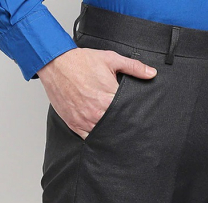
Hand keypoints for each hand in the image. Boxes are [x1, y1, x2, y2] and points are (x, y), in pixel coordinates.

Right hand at [38, 48, 156, 138]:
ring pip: (103, 136)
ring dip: (110, 135)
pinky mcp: (74, 124)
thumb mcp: (111, 59)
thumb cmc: (81, 61)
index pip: (127, 115)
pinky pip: (88, 138)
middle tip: (130, 131)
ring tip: (117, 135)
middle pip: (116, 128)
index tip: (139, 121)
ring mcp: (85, 120)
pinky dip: (96, 139)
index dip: (134, 118)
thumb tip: (152, 73)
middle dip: (123, 128)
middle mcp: (97, 113)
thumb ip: (133, 67)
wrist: (55, 63)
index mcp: (109, 98)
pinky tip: (102, 136)